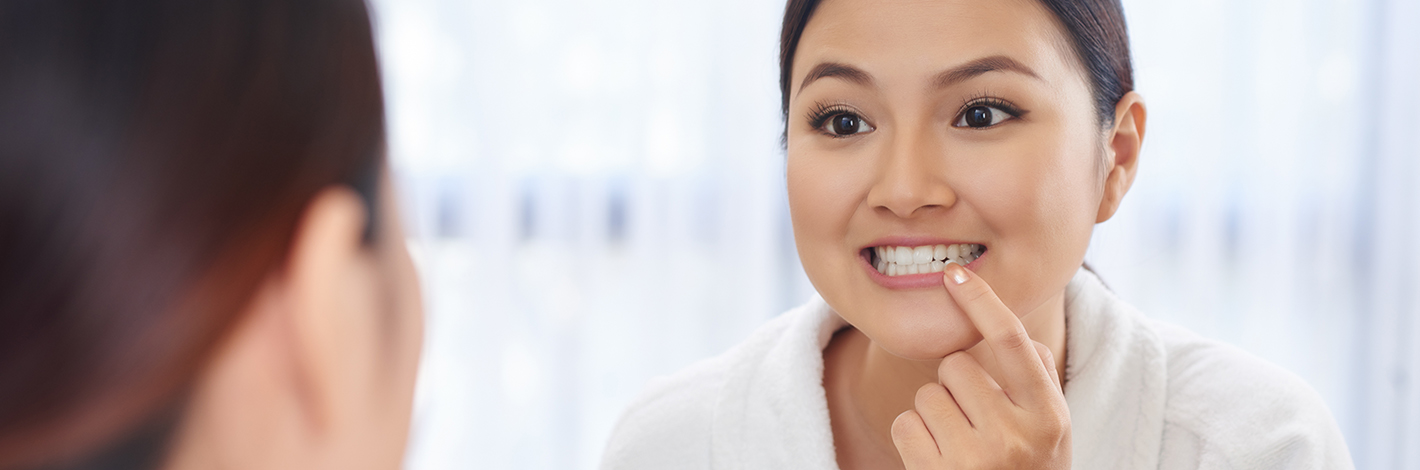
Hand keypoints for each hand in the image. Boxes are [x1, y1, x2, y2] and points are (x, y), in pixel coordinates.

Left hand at [890, 264, 1070, 468]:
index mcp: (1048, 417)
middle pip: (958, 366)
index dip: (982, 302)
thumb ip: (1036, 383)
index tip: (955, 274)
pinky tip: (939, 462)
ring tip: (960, 448)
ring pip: (928, 394)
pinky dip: (915, 438)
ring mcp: (974, 459)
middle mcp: (1015, 436)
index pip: (1013, 343)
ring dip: (936, 415)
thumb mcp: (1052, 433)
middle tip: (975, 421)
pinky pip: (905, 423)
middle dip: (958, 385)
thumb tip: (1012, 331)